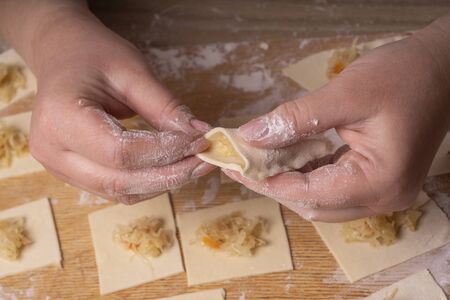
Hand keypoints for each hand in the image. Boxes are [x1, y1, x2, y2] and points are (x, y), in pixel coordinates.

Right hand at [6, 3, 214, 202]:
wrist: (62, 57)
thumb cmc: (92, 55)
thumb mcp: (131, 71)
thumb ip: (164, 105)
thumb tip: (198, 132)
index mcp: (61, 118)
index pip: (122, 151)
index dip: (167, 151)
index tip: (200, 141)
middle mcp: (52, 150)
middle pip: (120, 180)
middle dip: (170, 174)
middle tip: (205, 160)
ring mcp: (58, 166)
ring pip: (120, 191)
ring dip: (162, 183)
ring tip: (194, 165)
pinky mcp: (71, 173)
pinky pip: (116, 189)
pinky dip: (148, 182)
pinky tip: (172, 168)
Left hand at [225, 21, 449, 221]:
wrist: (443, 68)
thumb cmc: (403, 76)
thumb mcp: (346, 94)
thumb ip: (296, 118)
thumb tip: (250, 135)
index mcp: (379, 181)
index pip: (308, 193)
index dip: (267, 181)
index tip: (235, 165)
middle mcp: (383, 197)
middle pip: (313, 203)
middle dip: (274, 183)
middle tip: (243, 161)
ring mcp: (382, 192)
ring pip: (321, 198)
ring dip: (289, 179)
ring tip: (259, 157)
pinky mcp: (377, 180)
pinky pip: (333, 186)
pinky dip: (307, 172)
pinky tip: (288, 155)